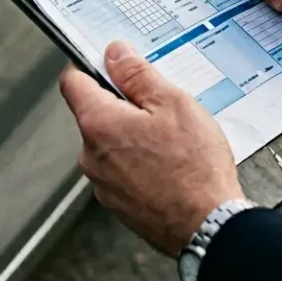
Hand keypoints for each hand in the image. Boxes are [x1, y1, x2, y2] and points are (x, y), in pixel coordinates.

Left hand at [59, 42, 243, 254]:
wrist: (209, 226)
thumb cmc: (194, 168)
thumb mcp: (172, 103)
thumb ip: (137, 74)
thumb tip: (115, 54)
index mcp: (98, 123)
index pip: (72, 81)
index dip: (91, 66)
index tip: (113, 64)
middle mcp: (90, 155)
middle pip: (94, 113)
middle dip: (122, 104)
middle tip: (159, 107)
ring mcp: (102, 182)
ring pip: (110, 143)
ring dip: (132, 135)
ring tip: (170, 142)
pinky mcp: (117, 203)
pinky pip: (121, 169)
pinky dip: (138, 162)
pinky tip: (168, 165)